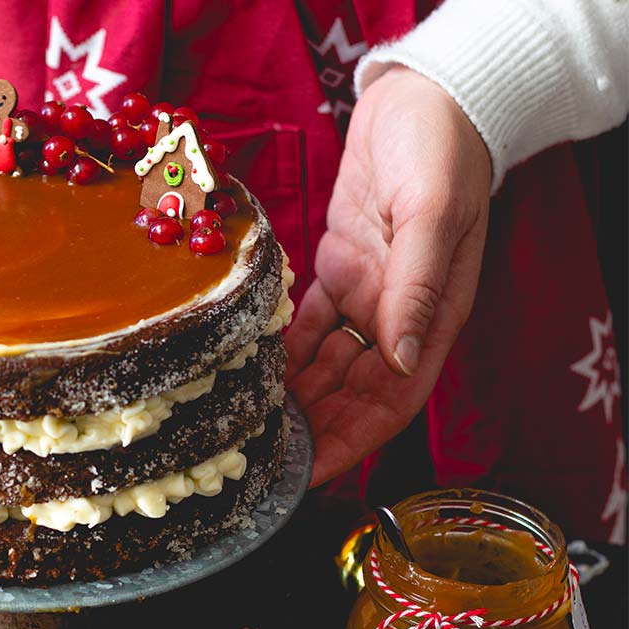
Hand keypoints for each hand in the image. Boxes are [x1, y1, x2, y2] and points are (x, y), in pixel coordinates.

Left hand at [286, 66, 491, 486]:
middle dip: (309, 430)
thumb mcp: (432, 218)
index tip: (305, 476)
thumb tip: (402, 364)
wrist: (422, 97)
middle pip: (349, 395)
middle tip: (254, 461)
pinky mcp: (337, 270)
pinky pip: (306, 326)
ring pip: (323, 366)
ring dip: (289, 396)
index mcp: (430, 318)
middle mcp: (396, 317)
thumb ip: (416, 292)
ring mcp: (365, 294)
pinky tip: (245, 368)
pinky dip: (280, 350)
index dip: (348, 443)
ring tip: (241, 425)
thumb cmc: (440, 152)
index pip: (390, 402)